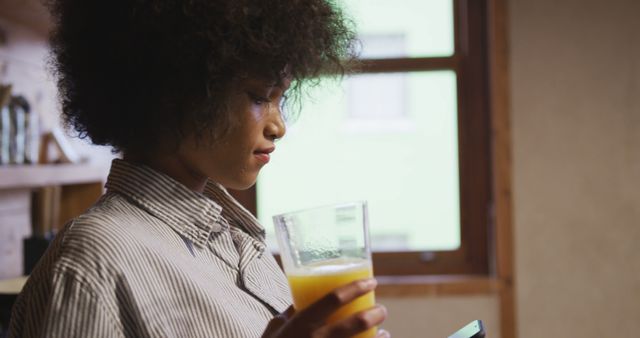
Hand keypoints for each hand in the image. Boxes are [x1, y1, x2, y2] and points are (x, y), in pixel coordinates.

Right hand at [262, 278, 388, 337]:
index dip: (355, 287)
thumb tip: (301, 300)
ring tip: (384, 334)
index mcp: (301, 324)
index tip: (371, 281)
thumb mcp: (273, 331)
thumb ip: (288, 315)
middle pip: (355, 323)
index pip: (333, 299)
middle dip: (374, 314)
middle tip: (381, 310)